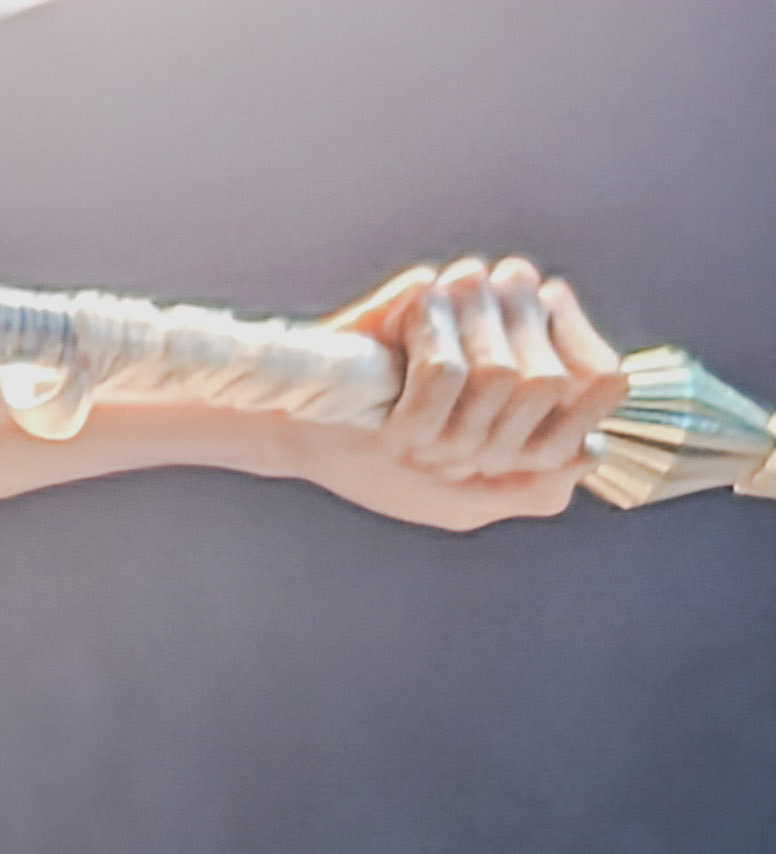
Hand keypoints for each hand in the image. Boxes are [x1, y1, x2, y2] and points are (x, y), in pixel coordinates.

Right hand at [302, 257, 625, 530]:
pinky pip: (446, 373)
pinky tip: (390, 412)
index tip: (499, 457)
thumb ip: (537, 488)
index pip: (602, 381)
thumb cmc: (385, 466)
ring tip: (411, 431)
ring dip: (444, 432)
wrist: (307, 439)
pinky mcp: (425, 294)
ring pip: (498, 377)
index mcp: (538, 355)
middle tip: (438, 449)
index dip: (563, 429)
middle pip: (546, 386)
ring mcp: (473, 297)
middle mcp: (515, 314)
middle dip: (485, 441)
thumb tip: (592, 452)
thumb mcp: (469, 502)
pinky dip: (414, 418)